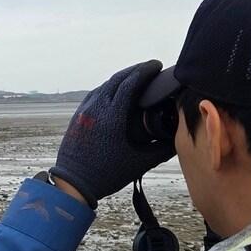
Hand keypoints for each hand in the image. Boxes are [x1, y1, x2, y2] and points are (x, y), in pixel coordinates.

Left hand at [50, 60, 175, 205]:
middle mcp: (96, 108)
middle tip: (150, 68)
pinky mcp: (77, 117)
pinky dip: (107, 88)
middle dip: (135, 70)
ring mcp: (84, 111)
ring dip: (121, 78)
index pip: (130, 83)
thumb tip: (179, 140)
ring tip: (135, 78)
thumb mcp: (138, 163)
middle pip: (117, 79)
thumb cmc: (105, 175)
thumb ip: (161, 150)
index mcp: (112, 116)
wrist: (72, 184)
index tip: (157, 65)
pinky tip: (115, 93)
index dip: (145, 71)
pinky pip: (94, 95)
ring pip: (104, 85)